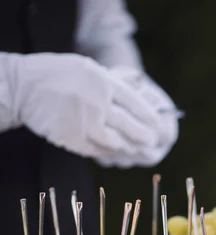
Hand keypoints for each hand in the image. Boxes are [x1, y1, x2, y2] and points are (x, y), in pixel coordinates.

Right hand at [7, 52, 173, 165]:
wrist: (24, 88)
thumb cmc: (59, 75)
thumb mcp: (88, 68)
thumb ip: (113, 82)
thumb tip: (140, 88)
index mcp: (103, 82)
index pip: (135, 103)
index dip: (150, 117)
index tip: (158, 126)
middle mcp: (97, 104)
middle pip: (129, 126)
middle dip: (144, 137)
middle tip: (151, 141)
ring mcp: (85, 124)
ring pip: (116, 143)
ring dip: (128, 148)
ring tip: (135, 149)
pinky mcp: (74, 140)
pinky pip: (99, 150)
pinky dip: (109, 152)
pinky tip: (115, 151)